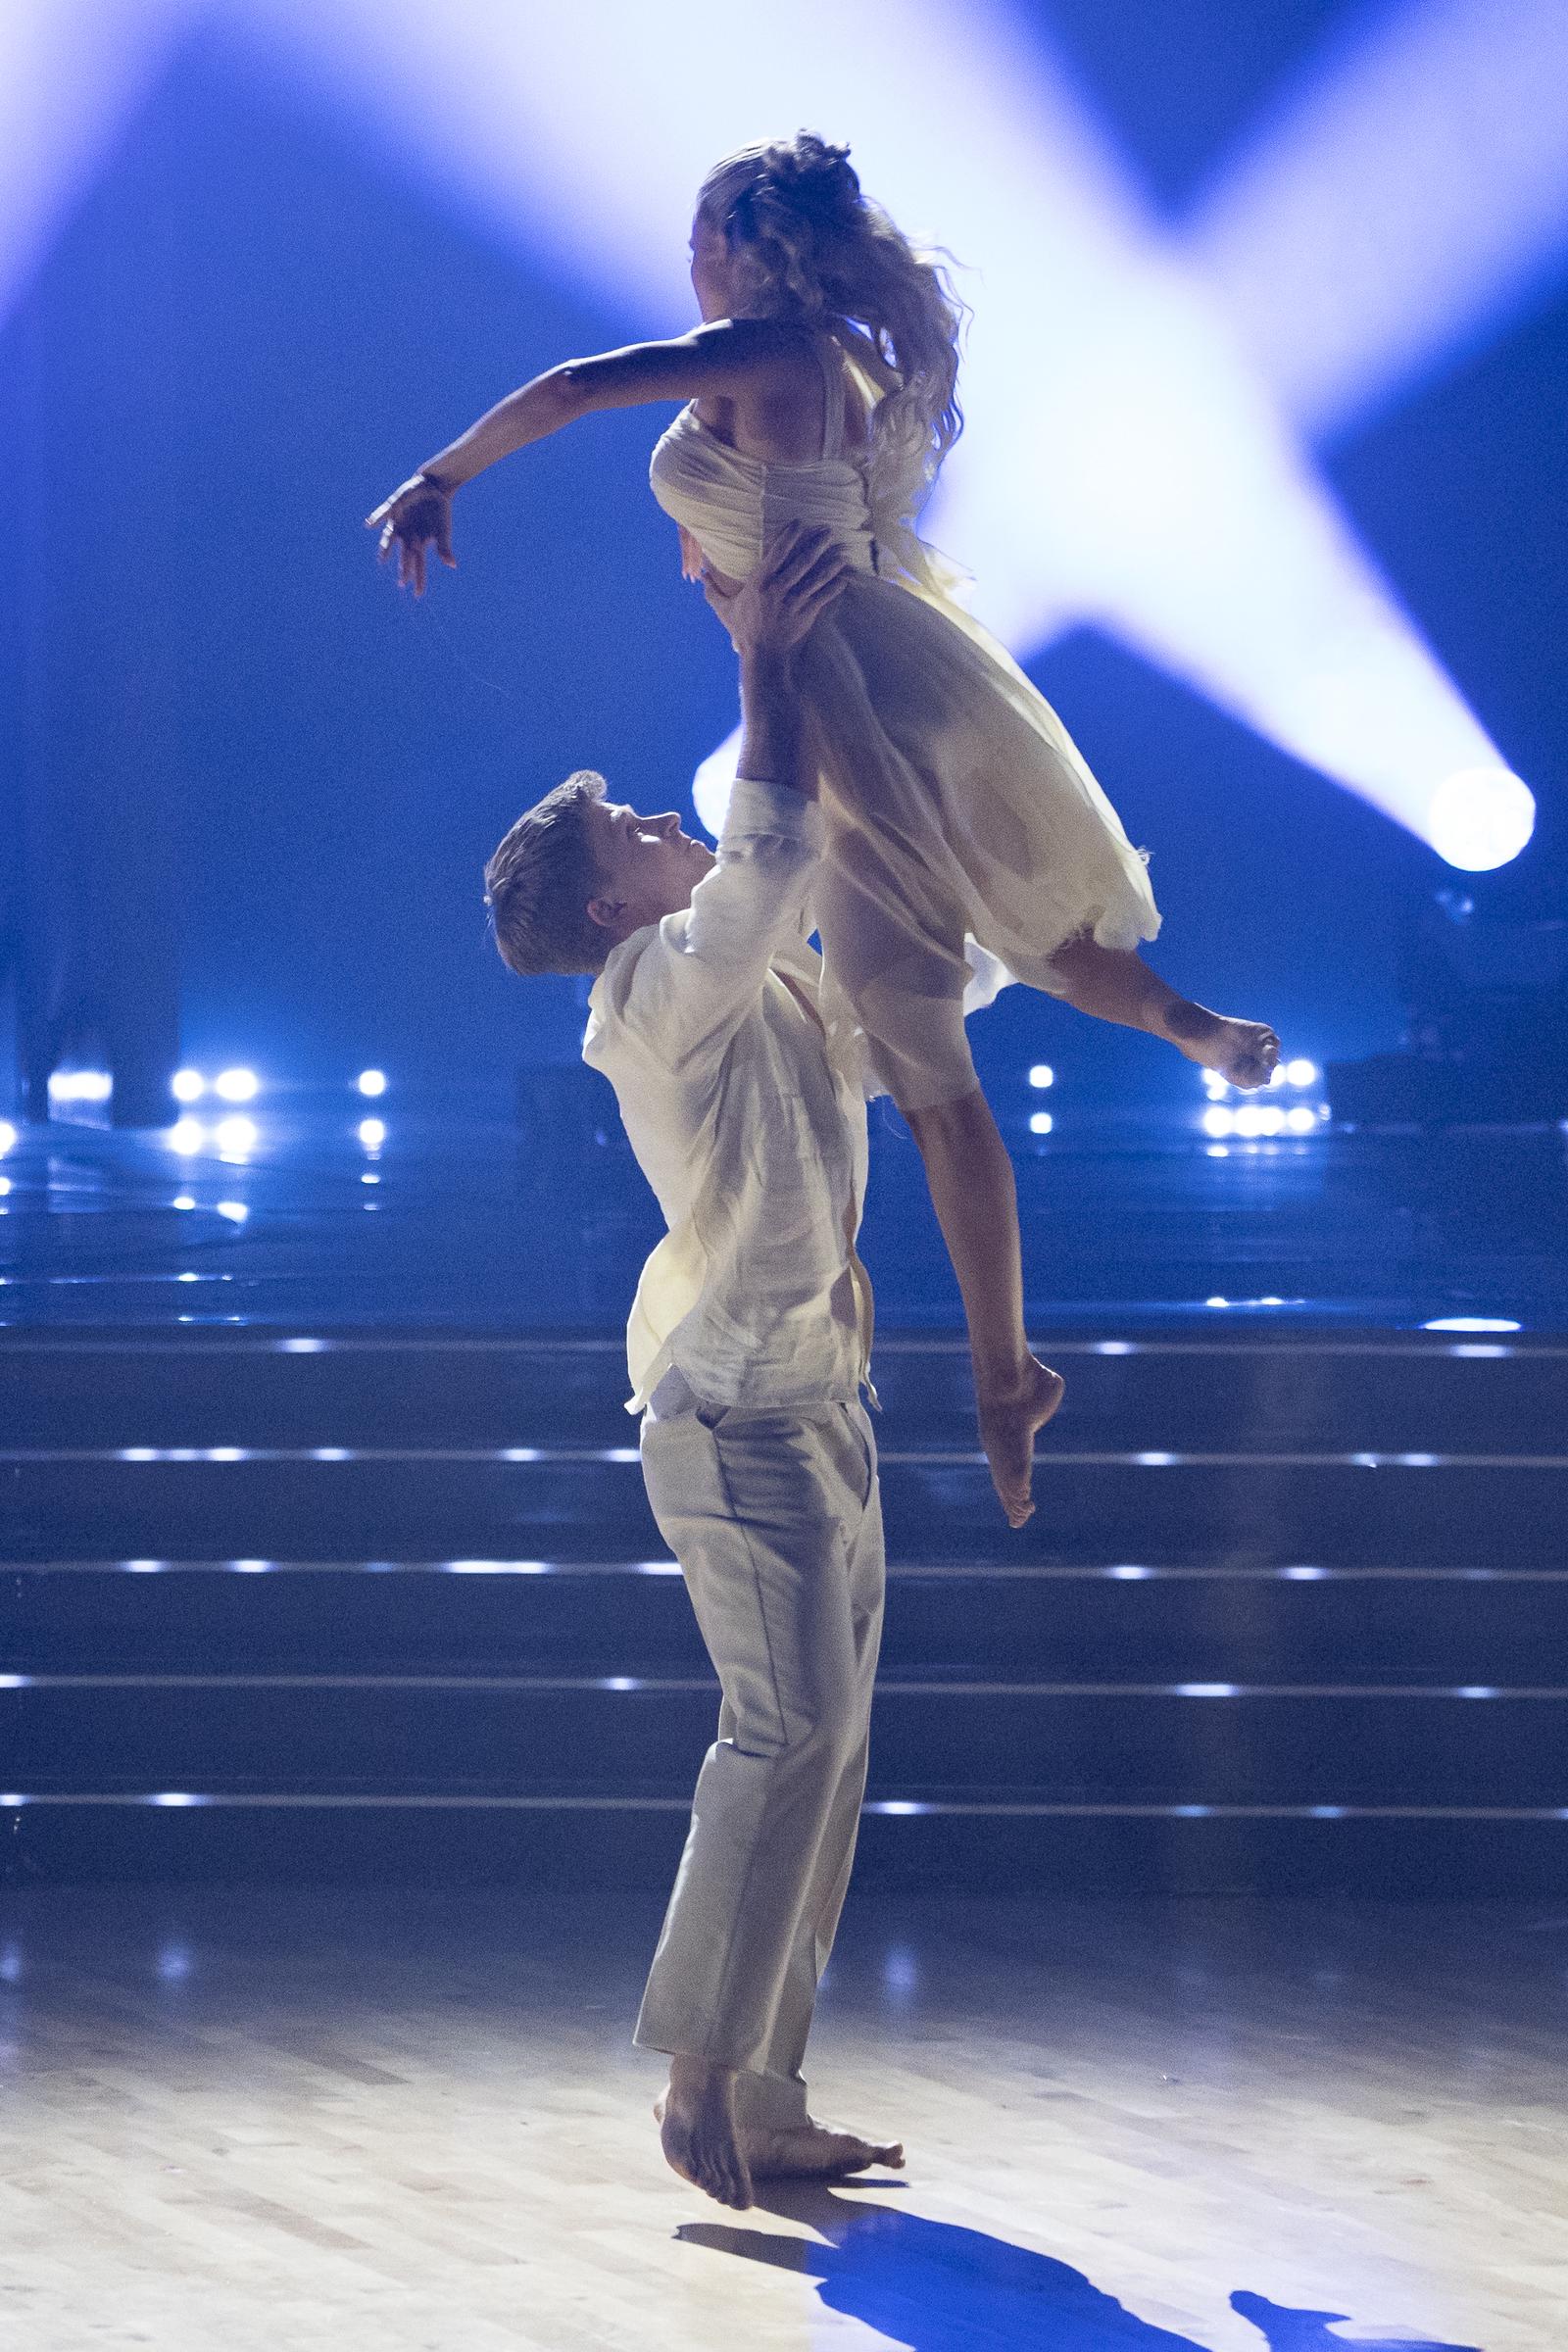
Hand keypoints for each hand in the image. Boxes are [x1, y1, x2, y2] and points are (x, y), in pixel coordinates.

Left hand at [364, 472, 455, 596]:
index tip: (417, 594)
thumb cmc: (439, 511)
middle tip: (402, 584)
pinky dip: (377, 518)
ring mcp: (398, 523)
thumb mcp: (443, 531)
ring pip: (390, 538)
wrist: (434, 488)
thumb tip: (453, 566)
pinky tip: (370, 525)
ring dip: (387, 547)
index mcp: (419, 543)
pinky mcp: (393, 508)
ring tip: (382, 559)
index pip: (418, 565)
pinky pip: (383, 514)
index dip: (418, 579)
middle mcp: (407, 536)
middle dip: (405, 568)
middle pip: (405, 555)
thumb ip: (444, 548)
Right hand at [700, 523, 850, 654]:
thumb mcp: (724, 610)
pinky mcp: (806, 614)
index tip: (799, 523)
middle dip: (816, 545)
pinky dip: (834, 587)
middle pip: (801, 562)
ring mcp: (794, 602)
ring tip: (841, 552)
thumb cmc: (744, 631)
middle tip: (828, 531)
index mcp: (759, 584)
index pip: (777, 554)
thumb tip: (700, 574)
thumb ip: (713, 590)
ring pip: (816, 578)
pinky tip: (844, 578)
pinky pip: (822, 597)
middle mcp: (778, 590)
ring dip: (830, 564)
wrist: (763, 656)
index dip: (789, 536)